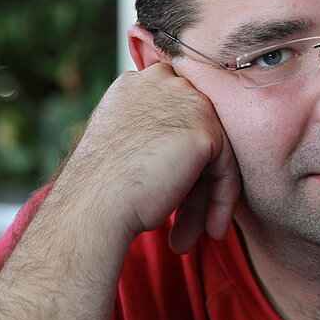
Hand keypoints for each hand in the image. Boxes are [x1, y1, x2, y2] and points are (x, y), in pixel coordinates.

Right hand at [58, 62, 240, 253]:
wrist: (92, 205)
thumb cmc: (100, 187)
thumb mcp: (124, 143)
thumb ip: (155, 134)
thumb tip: (184, 154)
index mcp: (137, 83)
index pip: (177, 115)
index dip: (180, 157)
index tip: (176, 195)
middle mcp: (163, 82)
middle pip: (197, 134)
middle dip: (193, 185)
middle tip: (183, 225)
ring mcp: (187, 101)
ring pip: (214, 153)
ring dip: (204, 200)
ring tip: (188, 237)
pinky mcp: (205, 129)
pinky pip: (226, 168)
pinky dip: (222, 200)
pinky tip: (212, 229)